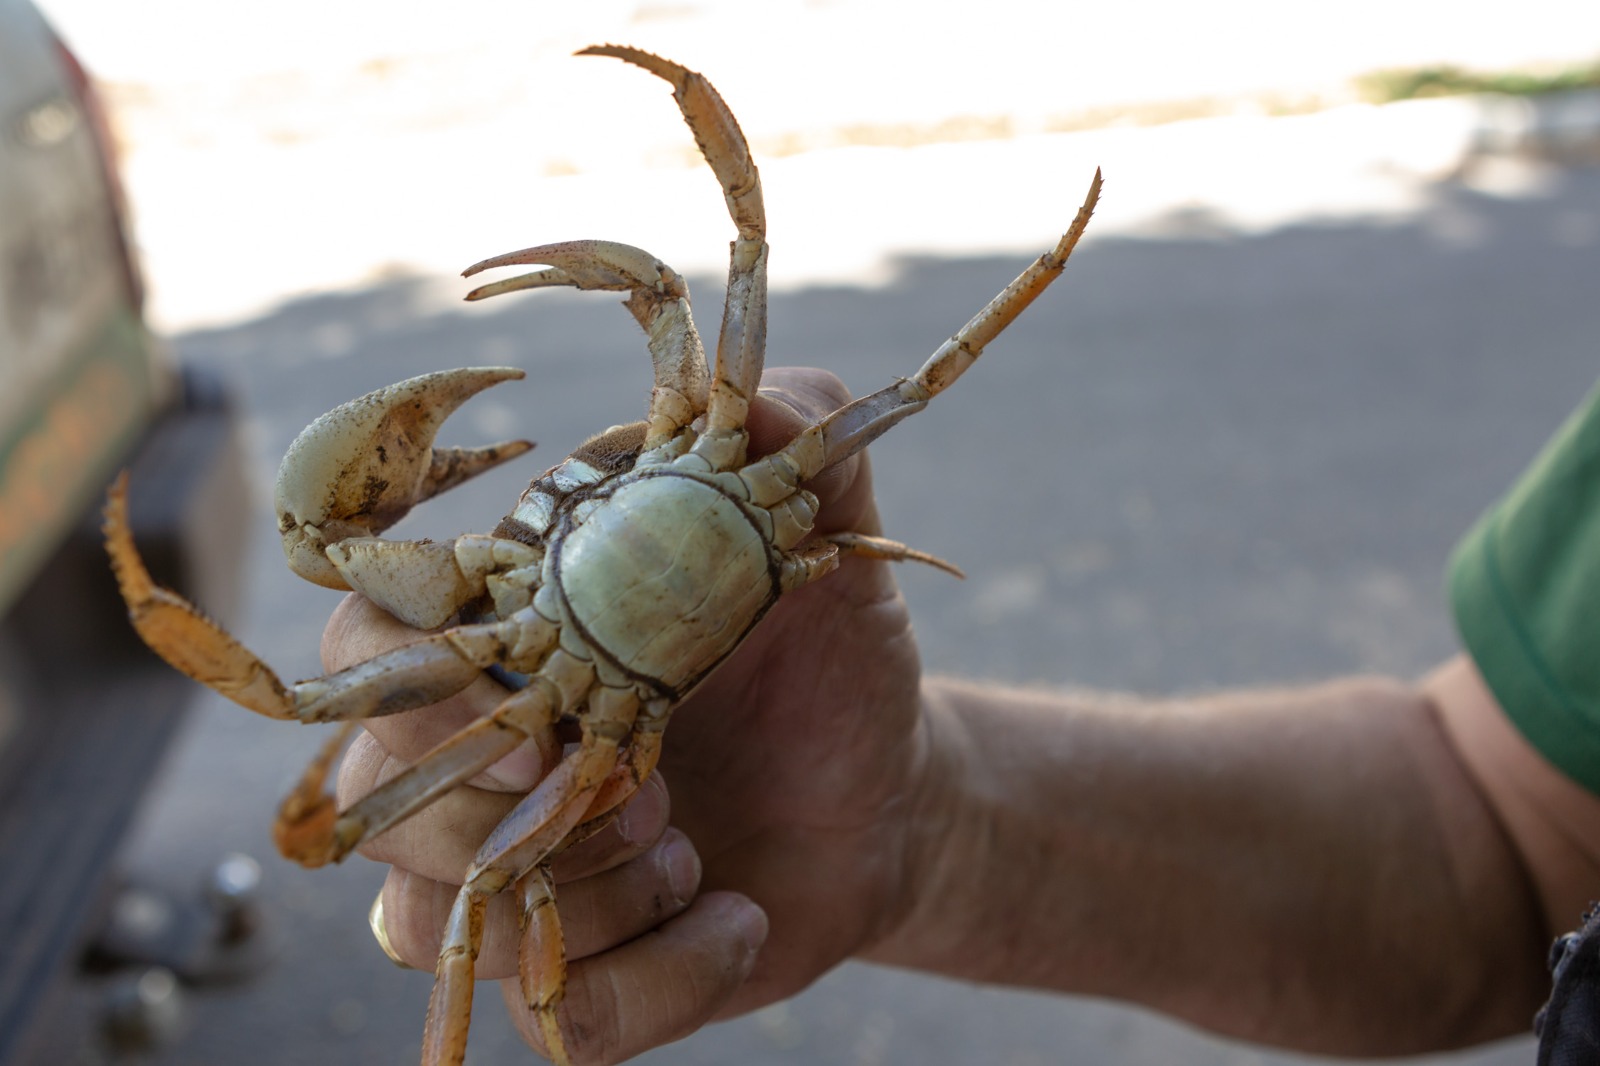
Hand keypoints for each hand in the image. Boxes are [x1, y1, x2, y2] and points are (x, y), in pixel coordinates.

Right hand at [328, 367, 933, 1062]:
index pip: (368, 640)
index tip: (547, 686)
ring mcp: (517, 877)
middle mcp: (481, 759)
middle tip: (654, 780)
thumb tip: (750, 395)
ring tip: (697, 851)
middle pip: (371, 801)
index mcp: (510, 640)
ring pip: (432, 925)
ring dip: (587, 895)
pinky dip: (665, 978)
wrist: (887, 787)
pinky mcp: (579, 973)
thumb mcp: (831, 547)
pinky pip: (560, 1023)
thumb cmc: (830, 654)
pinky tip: (743, 918)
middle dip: (511, 803)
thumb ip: (799, 442)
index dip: (421, 667)